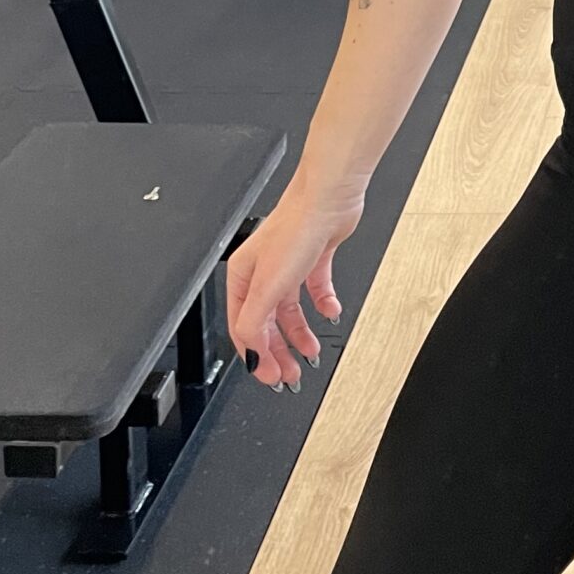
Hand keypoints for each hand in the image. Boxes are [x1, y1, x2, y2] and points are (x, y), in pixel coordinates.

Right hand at [226, 174, 365, 390]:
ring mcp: (290, 265)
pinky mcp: (314, 258)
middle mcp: (264, 272)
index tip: (270, 376)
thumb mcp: (268, 285)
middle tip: (290, 374)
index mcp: (244, 277)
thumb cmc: (296, 227)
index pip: (243, 327)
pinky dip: (323, 304)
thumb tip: (252, 354)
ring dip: (300, 334)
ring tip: (311, 352)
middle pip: (267, 323)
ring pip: (290, 311)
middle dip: (278, 351)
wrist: (330, 197)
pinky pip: (316, 290)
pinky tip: (330, 312)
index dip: (256, 356)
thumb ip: (255, 323)